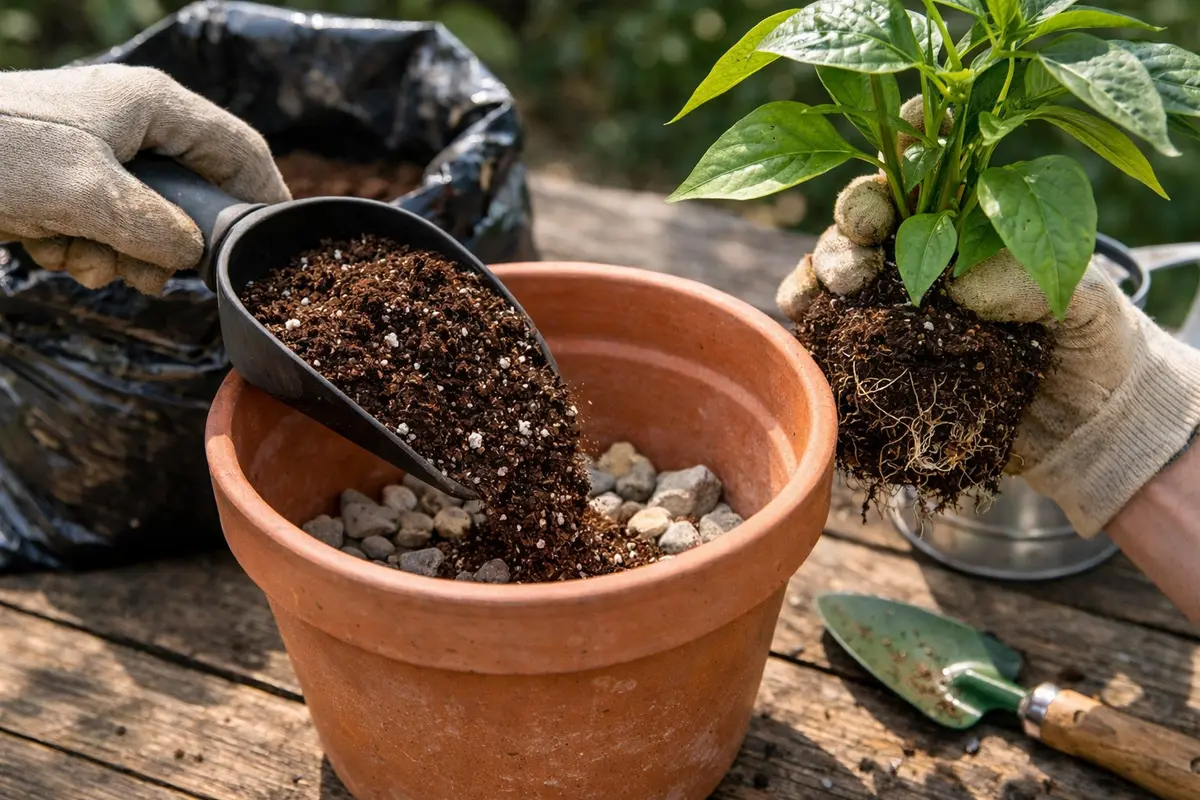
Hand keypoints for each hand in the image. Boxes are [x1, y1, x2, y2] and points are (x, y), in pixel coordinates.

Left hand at [0, 65, 289, 293]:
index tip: (272, 248)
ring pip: (144, 227)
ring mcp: (97, 158)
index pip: (238, 150)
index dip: (262, 198)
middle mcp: (133, 129)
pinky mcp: (64, 186)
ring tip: (72, 254)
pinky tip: (44, 245)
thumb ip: (158, 230)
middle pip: (189, 200)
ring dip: (114, 256)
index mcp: (153, 106)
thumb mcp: (90, 195)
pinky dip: (79, 250)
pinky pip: (101, 231)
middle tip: (144, 275)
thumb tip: (193, 255)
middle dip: (164, 248)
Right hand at [778, 109, 1199, 536]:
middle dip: (860, 209)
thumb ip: (1029, 276)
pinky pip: (823, 320)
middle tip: (867, 232)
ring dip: (829, 261)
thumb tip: (958, 280)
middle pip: (872, 208)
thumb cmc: (1091, 345)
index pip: (937, 161)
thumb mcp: (1087, 299)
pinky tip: (806, 311)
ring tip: (844, 284)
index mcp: (976, 214)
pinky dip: (804, 308)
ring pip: (837, 258)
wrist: (1082, 427)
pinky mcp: (872, 348)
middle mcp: (926, 247)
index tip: (911, 125)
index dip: (916, 131)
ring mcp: (893, 298)